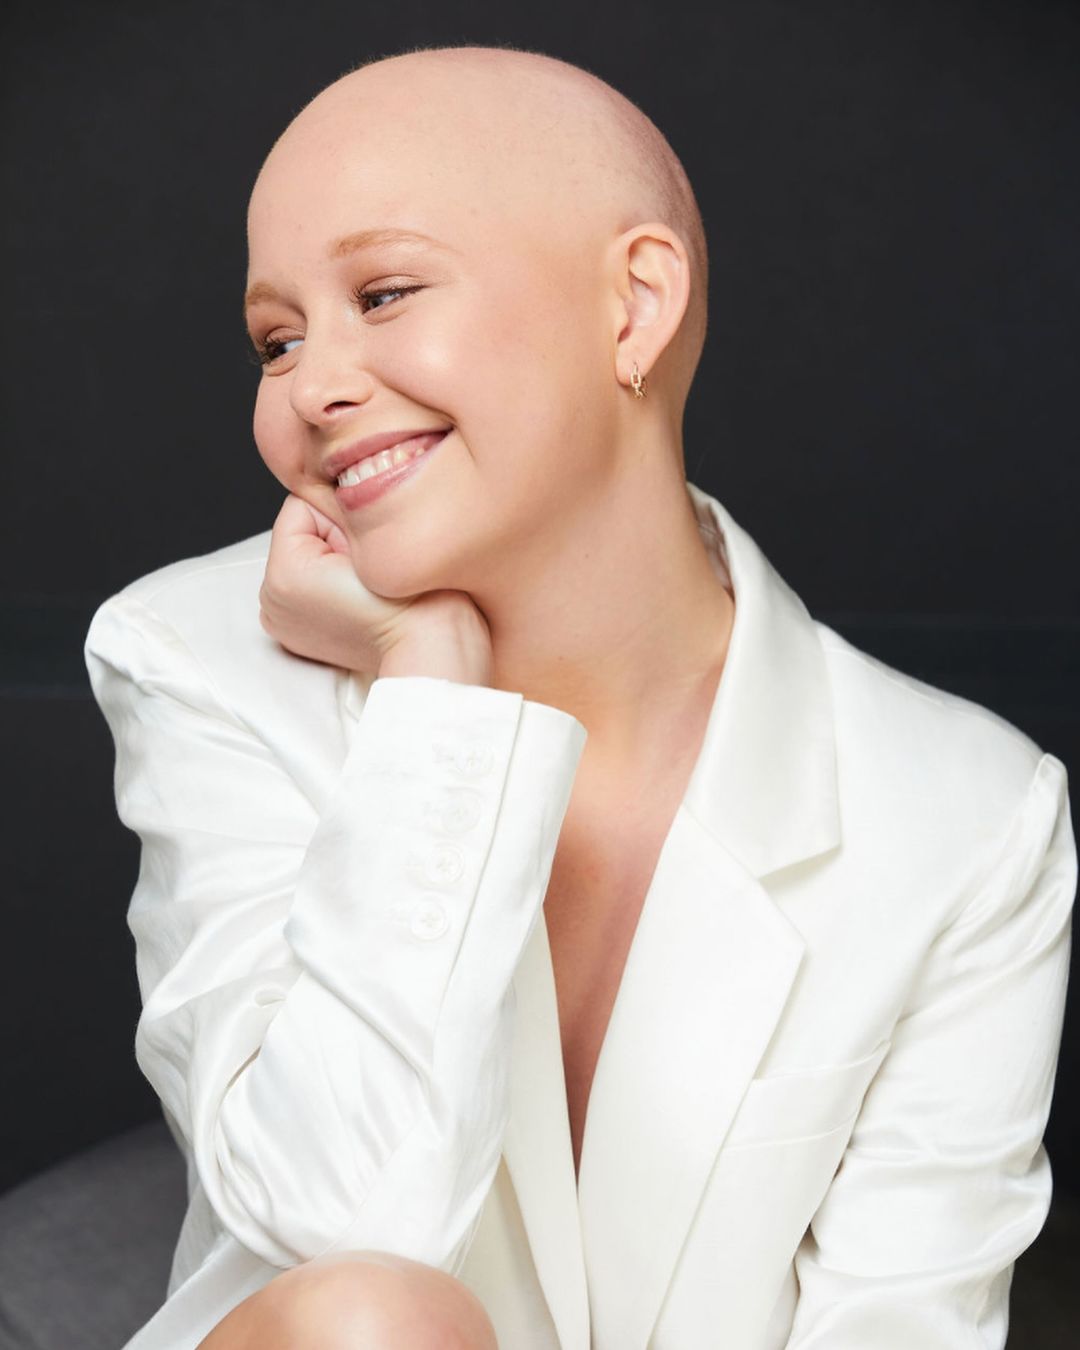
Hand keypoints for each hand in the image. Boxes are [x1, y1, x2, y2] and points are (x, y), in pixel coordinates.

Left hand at [259, 495, 492, 683]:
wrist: (434, 649)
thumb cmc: (415, 596)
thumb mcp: (374, 531)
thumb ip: (343, 499)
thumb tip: (336, 476)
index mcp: (282, 571)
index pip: (305, 504)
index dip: (346, 514)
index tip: (372, 540)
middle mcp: (270, 600)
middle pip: (304, 534)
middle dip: (337, 538)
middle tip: (375, 565)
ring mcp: (282, 622)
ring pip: (309, 558)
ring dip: (336, 561)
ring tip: (371, 583)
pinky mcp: (298, 636)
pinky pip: (312, 587)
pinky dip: (332, 586)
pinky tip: (360, 599)